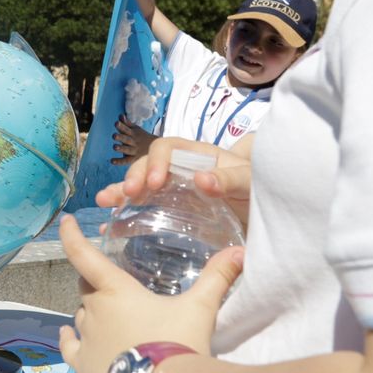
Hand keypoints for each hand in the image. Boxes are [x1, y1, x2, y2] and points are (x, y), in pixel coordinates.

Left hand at [57, 214, 241, 372]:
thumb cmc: (179, 344)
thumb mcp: (200, 308)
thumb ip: (217, 278)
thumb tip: (240, 252)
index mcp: (115, 291)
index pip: (84, 255)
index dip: (73, 236)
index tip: (67, 221)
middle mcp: (94, 310)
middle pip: (86, 286)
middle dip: (95, 281)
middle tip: (112, 284)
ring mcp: (85, 338)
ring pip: (81, 315)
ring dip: (91, 311)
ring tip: (109, 316)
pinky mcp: (82, 365)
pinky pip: (68, 345)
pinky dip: (68, 336)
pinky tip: (67, 333)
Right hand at [96, 136, 252, 226]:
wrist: (267, 216)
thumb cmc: (258, 192)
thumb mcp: (250, 184)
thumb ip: (231, 180)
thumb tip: (202, 179)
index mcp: (198, 156)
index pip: (169, 147)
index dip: (157, 161)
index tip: (155, 183)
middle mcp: (181, 170)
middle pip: (149, 165)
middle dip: (135, 176)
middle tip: (128, 195)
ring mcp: (174, 191)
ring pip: (141, 185)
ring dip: (121, 191)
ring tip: (104, 201)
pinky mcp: (171, 212)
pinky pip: (145, 210)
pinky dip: (127, 215)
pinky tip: (111, 225)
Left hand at [109, 118, 156, 164]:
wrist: (156, 148)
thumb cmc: (141, 137)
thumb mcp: (136, 129)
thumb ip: (127, 123)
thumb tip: (120, 115)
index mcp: (134, 134)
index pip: (127, 130)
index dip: (122, 126)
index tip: (116, 123)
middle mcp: (134, 142)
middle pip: (127, 139)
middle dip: (121, 137)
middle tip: (114, 136)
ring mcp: (134, 151)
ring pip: (127, 150)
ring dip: (121, 148)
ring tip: (115, 147)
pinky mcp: (133, 159)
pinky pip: (126, 161)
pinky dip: (119, 161)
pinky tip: (112, 161)